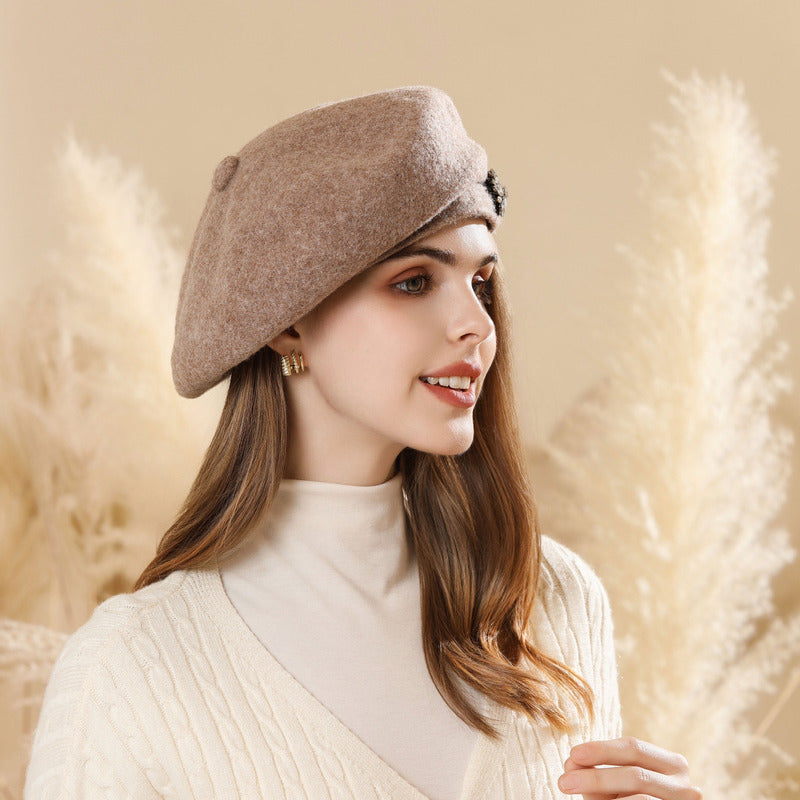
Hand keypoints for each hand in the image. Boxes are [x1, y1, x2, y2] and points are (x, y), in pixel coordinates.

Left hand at [558, 736, 701, 798]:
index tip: (572, 755)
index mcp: (671, 764)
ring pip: (641, 799)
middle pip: (636, 774)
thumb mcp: (614, 787)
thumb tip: (571, 763)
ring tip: (574, 791)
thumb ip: (595, 773)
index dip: (601, 749)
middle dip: (595, 777)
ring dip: (602, 792)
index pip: (633, 747)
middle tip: (564, 782)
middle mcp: (686, 785)